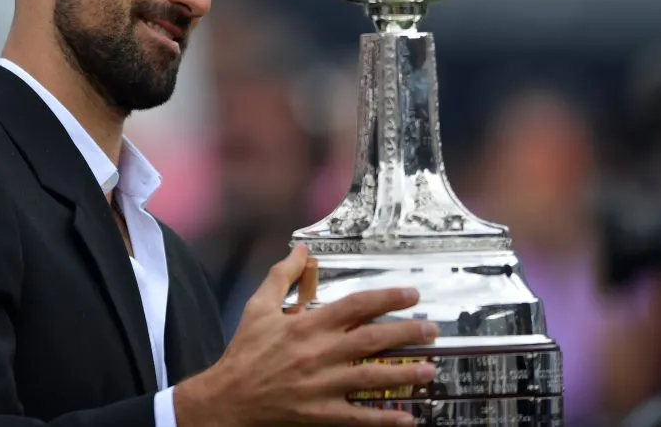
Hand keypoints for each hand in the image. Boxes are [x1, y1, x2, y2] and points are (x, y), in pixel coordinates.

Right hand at [176, 245, 436, 426]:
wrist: (228, 398)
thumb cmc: (245, 351)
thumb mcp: (259, 307)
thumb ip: (282, 276)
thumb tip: (302, 250)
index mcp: (307, 325)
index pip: (355, 306)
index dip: (387, 298)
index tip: (411, 294)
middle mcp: (319, 353)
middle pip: (371, 339)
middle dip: (406, 333)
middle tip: (432, 330)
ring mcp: (322, 386)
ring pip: (371, 378)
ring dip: (404, 373)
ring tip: (429, 369)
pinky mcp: (320, 414)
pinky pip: (358, 417)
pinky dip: (384, 419)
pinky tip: (408, 418)